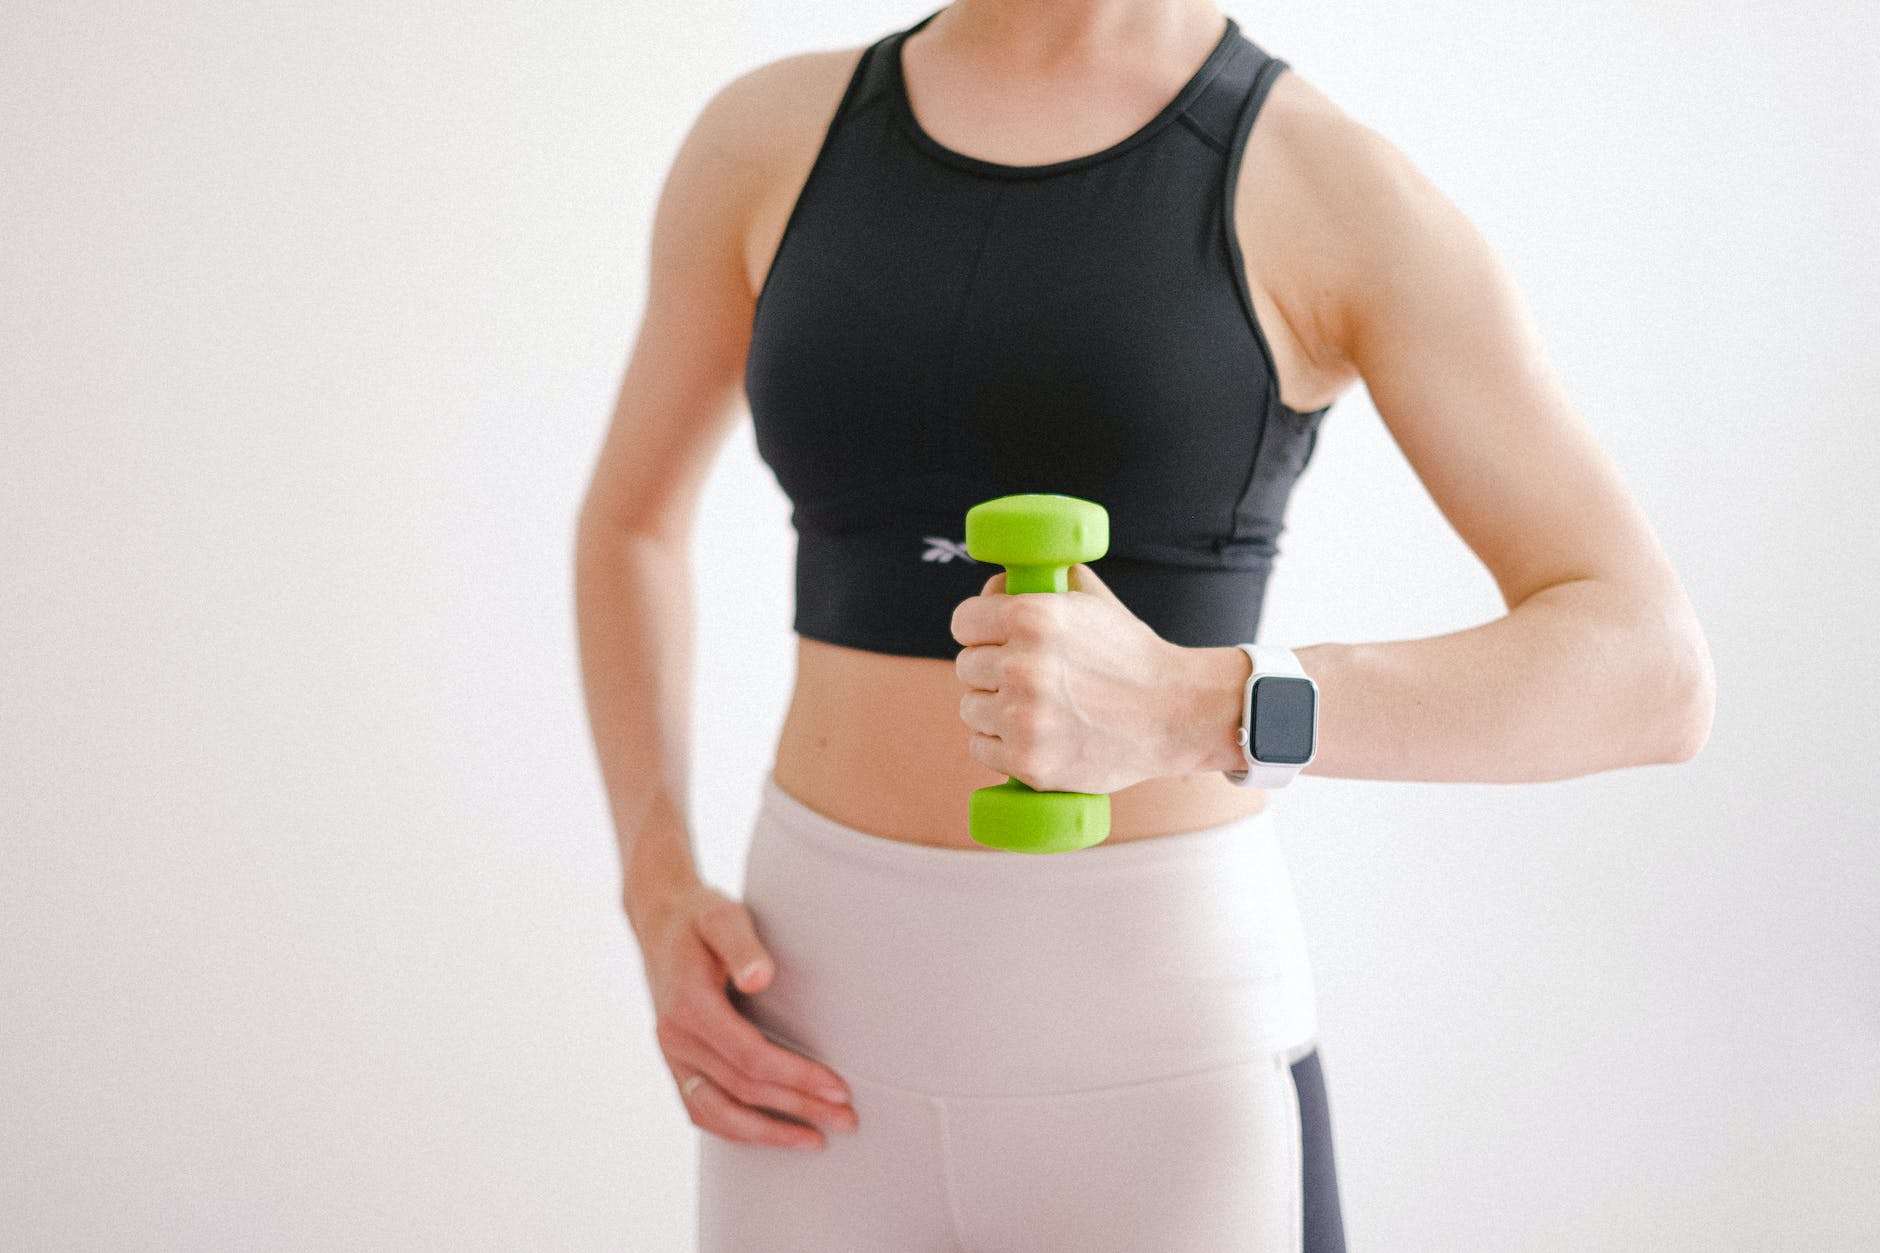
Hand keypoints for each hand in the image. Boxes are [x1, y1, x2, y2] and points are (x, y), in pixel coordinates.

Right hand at [636, 881, 858, 1150]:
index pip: (751, 1056)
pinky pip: (701, 1109)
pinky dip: (736, 1129)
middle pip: (743, 1089)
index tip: (837, 1088)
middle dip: (798, 1107)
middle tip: (846, 1119)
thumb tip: (759, 979)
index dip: (797, 1077)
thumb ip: (742, 945)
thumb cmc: (700, 917)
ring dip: (768, 1132)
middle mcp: (675, 1037)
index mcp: (689, 1005)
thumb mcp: (722, 916)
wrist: (659, 921)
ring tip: (813, 1140)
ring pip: (718, 1113)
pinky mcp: (675, 1063)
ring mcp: (672, 1055)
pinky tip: (769, 1134)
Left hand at [950, 561, 1185, 794]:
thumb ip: (1041, 580)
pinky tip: (1029, 735)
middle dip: (990, 669)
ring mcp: (1023, 720)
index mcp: (1033, 618)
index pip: (963, 622)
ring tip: (1031, 707)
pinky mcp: (1028, 762)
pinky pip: (979, 748)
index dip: (979, 629)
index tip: (993, 639)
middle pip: (965, 667)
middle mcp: (1022, 668)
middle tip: (1024, 676)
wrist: (1176, 714)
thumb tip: (994, 587)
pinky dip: (998, 744)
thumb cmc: (1131, 656)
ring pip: (970, 709)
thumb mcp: (1091, 601)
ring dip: (992, 708)